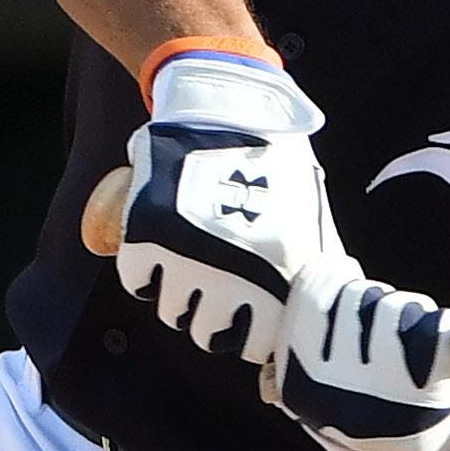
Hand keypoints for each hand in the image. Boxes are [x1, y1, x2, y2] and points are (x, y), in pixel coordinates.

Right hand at [113, 48, 345, 367]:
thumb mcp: (310, 222)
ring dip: (179, 295)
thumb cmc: (277, 166)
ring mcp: (187, 255)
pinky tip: (162, 248)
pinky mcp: (149, 233)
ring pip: (172, 311)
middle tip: (214, 291)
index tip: (246, 316)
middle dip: (212, 319)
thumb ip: (310, 277)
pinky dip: (145, 272)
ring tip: (189, 265)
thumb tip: (311, 325)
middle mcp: (232, 273)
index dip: (249, 332)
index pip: (256, 345)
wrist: (229, 106)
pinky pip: (138, 281)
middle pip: (209, 336)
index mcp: (278, 275)